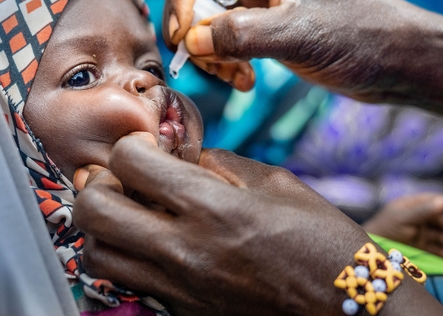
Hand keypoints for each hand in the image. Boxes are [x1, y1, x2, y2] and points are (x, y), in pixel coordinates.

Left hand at [73, 136, 442, 315]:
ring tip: (131, 212)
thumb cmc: (322, 241)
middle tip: (124, 176)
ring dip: (103, 225)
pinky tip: (151, 244)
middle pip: (94, 208)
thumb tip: (181, 155)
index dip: (132, 144)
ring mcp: (179, 287)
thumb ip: (221, 164)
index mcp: (212, 207)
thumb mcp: (278, 184)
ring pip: (97, 253)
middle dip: (99, 181)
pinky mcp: (183, 312)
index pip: (129, 161)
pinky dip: (125, 258)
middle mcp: (185, 249)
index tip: (149, 147)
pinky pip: (128, 282)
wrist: (348, 310)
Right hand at [164, 0, 417, 97]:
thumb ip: (242, 35)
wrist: (400, 62)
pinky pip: (224, 40)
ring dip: (210, 53)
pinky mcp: (265, 25)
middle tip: (209, 63)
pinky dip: (226, 62)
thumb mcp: (300, 33)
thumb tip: (191, 42)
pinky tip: (246, 81)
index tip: (185, 33)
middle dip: (195, 30)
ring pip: (205, 20)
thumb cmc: (364, 34)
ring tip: (235, 77)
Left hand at [362, 194, 442, 258]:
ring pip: (441, 236)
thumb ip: (422, 211)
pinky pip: (437, 250)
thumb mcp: (403, 217)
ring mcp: (421, 235)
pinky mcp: (422, 250)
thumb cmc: (384, 228)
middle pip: (441, 221)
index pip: (435, 201)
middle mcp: (420, 219)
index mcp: (413, 206)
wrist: (370, 251)